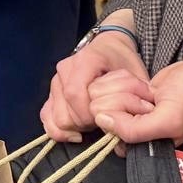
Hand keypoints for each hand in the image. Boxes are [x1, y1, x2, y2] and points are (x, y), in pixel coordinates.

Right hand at [40, 27, 147, 142]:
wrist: (109, 48)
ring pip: (53, 115)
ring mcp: (55, 80)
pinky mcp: (51, 91)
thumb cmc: (123, 63)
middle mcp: (65, 69)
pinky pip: (46, 115)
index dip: (88, 115)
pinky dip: (58, 129)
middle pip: (64, 109)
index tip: (104, 121)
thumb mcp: (136, 77)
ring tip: (91, 124)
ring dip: (72, 127)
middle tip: (101, 123)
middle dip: (82, 125)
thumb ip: (135, 100)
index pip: (75, 93)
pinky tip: (75, 132)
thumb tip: (126, 133)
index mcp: (85, 60)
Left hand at [96, 60, 182, 144]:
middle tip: (149, 100)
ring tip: (148, 93)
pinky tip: (142, 85)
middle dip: (126, 97)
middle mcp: (124, 128)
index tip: (146, 108)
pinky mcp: (121, 93)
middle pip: (100, 106)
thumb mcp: (168, 120)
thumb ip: (134, 129)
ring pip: (102, 92)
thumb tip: (101, 121)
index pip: (106, 127)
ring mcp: (121, 110)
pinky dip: (124, 77)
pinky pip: (108, 81)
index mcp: (135, 144)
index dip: (122, 112)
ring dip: (127, 86)